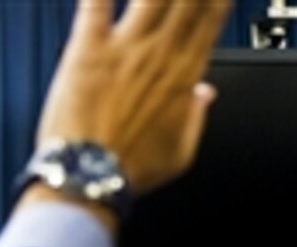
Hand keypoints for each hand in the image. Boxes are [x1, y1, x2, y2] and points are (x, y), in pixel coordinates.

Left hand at [35, 0, 232, 194]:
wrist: (87, 179)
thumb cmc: (127, 171)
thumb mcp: (177, 153)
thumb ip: (194, 118)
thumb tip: (204, 96)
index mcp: (183, 75)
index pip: (211, 16)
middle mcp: (157, 54)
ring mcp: (122, 49)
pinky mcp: (85, 51)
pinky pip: (94, 6)